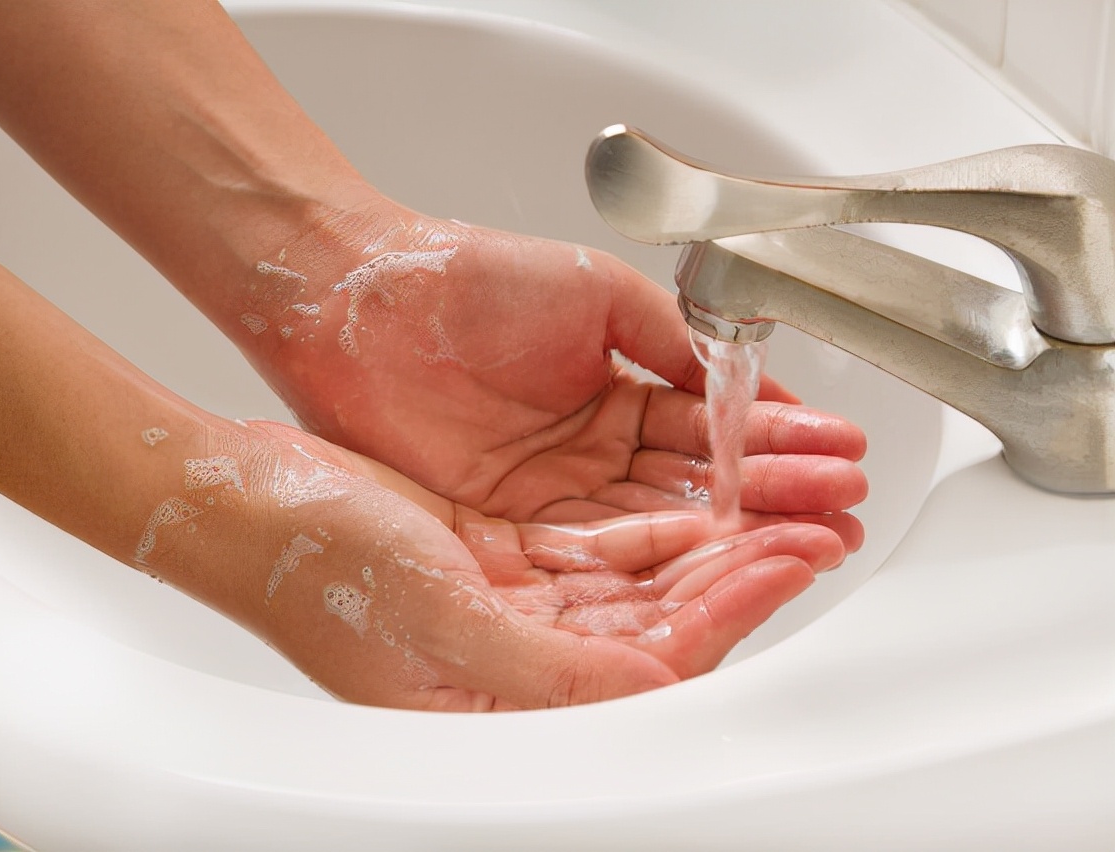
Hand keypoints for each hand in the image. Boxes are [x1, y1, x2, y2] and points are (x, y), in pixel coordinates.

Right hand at [143, 418, 846, 710]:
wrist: (248, 501)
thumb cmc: (314, 570)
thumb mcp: (434, 623)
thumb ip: (549, 670)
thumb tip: (656, 686)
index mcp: (507, 699)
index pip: (650, 664)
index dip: (727, 613)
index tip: (787, 560)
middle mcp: (523, 658)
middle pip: (663, 620)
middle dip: (743, 571)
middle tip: (815, 524)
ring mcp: (517, 603)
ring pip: (644, 577)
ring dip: (714, 540)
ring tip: (781, 503)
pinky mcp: (505, 554)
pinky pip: (605, 540)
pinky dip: (659, 515)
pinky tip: (703, 492)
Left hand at [231, 198, 866, 534]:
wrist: (362, 301)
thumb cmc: (473, 280)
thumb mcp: (599, 294)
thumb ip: (675, 342)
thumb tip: (747, 381)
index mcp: (622, 390)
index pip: (713, 431)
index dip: (779, 444)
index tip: (842, 455)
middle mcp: (596, 453)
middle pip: (699, 490)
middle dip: (778, 500)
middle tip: (844, 513)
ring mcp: (555, 497)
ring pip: (660, 527)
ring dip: (736, 538)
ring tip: (811, 543)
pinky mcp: (510, 530)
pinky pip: (597, 553)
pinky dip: (659, 560)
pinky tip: (720, 566)